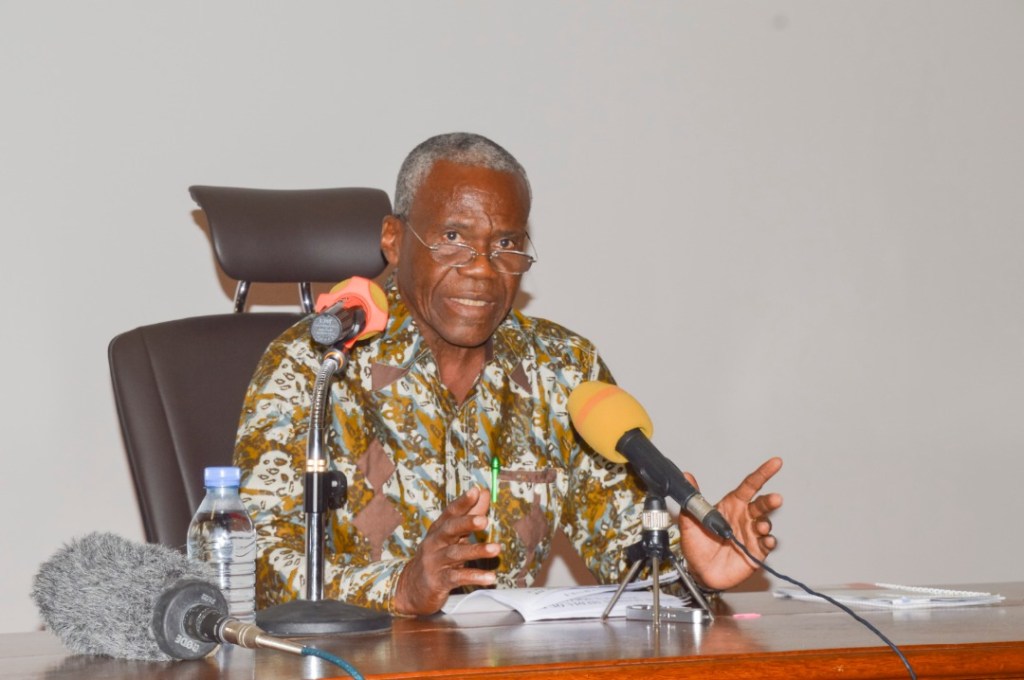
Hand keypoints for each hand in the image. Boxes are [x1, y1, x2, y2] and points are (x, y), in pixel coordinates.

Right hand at [393, 486, 498, 614]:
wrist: (411, 588)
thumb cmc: (437, 557)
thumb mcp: (451, 537)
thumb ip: (469, 516)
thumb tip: (483, 493)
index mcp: (438, 529)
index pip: (450, 513)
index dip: (462, 502)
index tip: (476, 491)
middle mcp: (434, 543)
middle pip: (449, 530)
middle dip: (466, 523)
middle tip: (484, 520)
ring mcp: (434, 562)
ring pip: (455, 554)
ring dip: (476, 550)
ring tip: (496, 549)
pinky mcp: (438, 581)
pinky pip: (457, 578)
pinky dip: (474, 577)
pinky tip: (490, 577)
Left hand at [679, 456, 782, 590]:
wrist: (699, 572)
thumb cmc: (697, 545)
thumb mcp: (690, 520)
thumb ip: (692, 498)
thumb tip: (686, 476)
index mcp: (731, 506)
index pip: (749, 486)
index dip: (762, 473)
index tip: (775, 463)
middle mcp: (744, 518)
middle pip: (761, 505)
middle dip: (770, 501)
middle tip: (775, 499)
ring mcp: (751, 534)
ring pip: (765, 524)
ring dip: (766, 524)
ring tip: (761, 527)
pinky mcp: (755, 552)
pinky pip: (766, 544)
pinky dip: (769, 541)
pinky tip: (767, 540)